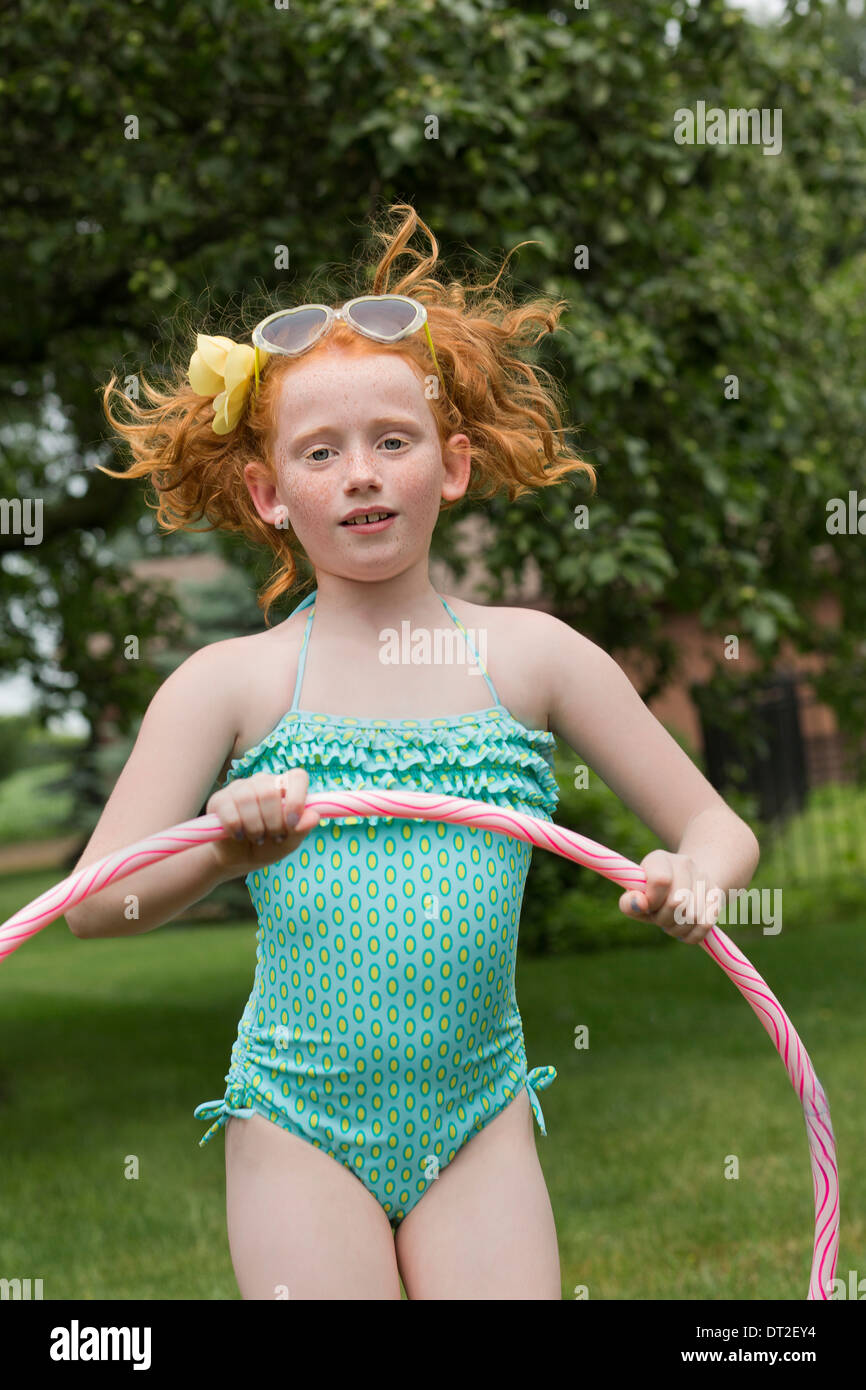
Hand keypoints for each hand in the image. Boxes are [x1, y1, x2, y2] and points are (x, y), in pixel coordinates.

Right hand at [206, 768, 320, 881]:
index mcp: (284, 787)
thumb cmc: (267, 846)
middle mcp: (262, 782)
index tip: (292, 823)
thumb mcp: (288, 843)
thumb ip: (301, 829)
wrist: (237, 859)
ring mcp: (239, 788)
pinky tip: (239, 836)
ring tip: (257, 838)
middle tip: (274, 837)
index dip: (297, 799)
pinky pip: (229, 811)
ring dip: (255, 827)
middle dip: (274, 822)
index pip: (297, 777)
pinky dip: (237, 829)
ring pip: (248, 799)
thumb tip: (314, 816)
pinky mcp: (219, 800)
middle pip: (270, 792)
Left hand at [618, 850, 721, 944]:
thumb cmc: (652, 895)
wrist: (681, 884)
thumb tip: (640, 904)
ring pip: (693, 916)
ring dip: (678, 929)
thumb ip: (629, 903)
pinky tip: (684, 931)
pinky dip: (693, 935)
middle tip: (659, 919)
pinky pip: (707, 924)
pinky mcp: (716, 893)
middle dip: (664, 919)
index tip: (648, 907)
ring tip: (671, 924)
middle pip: (677, 902)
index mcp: (659, 858)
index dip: (653, 901)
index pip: (661, 881)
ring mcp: (703, 877)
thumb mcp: (636, 898)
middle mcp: (684, 862)